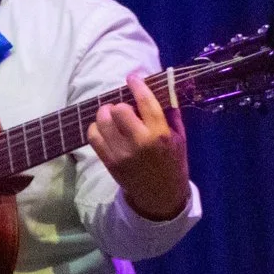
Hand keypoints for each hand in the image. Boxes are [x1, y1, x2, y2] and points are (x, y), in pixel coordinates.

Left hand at [88, 72, 190, 220]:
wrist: (161, 195)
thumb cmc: (173, 163)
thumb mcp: (180, 138)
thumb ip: (171, 114)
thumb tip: (164, 90)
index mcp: (161, 134)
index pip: (145, 102)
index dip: (137, 85)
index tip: (132, 77)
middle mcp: (140, 141)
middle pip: (119, 109)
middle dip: (121, 105)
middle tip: (124, 109)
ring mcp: (122, 152)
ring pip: (103, 121)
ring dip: (106, 114)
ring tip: (112, 117)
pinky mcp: (109, 161)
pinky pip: (93, 136)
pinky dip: (96, 128)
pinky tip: (105, 129)